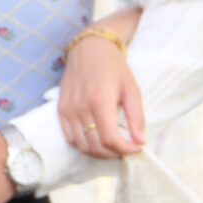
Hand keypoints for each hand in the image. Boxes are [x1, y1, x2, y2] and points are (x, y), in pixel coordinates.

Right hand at [57, 34, 144, 158]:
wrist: (89, 48)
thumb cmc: (113, 67)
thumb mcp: (131, 88)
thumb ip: (137, 117)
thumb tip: (140, 141)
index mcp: (100, 100)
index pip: (110, 138)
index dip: (125, 149)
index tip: (136, 147)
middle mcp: (80, 107)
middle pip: (96, 146)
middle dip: (114, 153)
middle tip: (126, 148)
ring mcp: (68, 109)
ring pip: (82, 145)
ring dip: (99, 152)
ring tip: (113, 146)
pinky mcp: (61, 110)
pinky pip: (70, 138)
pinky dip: (84, 145)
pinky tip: (96, 140)